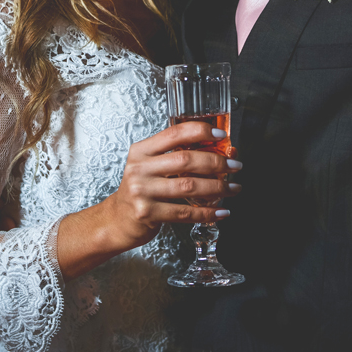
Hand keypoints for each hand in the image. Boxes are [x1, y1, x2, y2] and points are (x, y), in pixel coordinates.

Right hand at [100, 121, 241, 251]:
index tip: (220, 136)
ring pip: (188, 186)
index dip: (200, 132)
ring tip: (233, 188)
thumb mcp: (150, 166)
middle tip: (235, 166)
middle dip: (216, 162)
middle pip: (185, 160)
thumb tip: (218, 151)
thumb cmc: (140, 190)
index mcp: (141, 151)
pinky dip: (206, 212)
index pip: (174, 134)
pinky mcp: (147, 213)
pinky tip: (220, 211)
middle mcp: (139, 168)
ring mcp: (141, 191)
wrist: (117, 220)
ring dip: (217, 188)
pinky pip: (184, 212)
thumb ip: (175, 156)